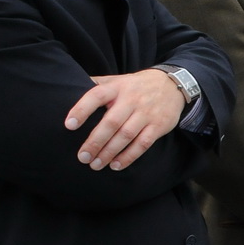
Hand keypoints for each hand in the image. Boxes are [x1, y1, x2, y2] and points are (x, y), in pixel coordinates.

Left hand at [65, 68, 188, 171]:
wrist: (174, 84)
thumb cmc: (137, 86)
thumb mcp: (118, 79)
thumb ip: (97, 84)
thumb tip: (70, 86)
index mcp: (118, 87)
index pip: (97, 96)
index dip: (82, 110)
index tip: (69, 125)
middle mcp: (132, 99)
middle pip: (111, 122)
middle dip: (95, 142)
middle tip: (82, 157)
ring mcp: (147, 113)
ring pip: (126, 136)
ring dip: (109, 152)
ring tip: (95, 165)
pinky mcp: (159, 125)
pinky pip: (142, 144)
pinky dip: (129, 156)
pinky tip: (116, 165)